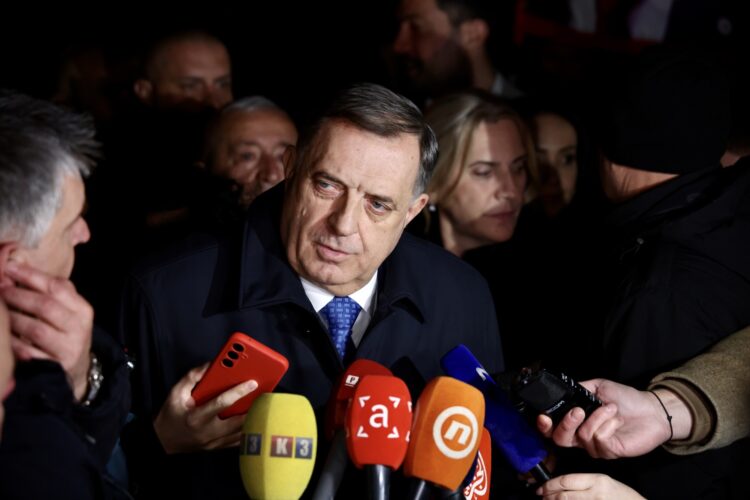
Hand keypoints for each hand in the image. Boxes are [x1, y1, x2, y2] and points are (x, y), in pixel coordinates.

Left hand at [1, 261, 92, 400]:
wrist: (76, 368)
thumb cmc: (65, 332)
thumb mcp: (68, 311)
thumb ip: (51, 292)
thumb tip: (16, 272)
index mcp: (83, 310)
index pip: (58, 287)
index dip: (32, 276)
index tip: (10, 267)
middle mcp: (79, 328)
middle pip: (46, 306)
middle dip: (18, 296)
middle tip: (0, 289)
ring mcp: (68, 348)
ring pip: (35, 329)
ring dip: (12, 318)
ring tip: (0, 311)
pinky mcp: (55, 366)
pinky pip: (27, 352)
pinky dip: (13, 342)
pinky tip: (5, 335)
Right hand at [153, 364, 258, 453]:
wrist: (162, 442)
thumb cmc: (170, 415)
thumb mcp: (175, 393)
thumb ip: (192, 377)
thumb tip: (210, 365)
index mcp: (196, 416)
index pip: (221, 403)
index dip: (238, 391)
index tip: (253, 382)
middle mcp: (207, 431)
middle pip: (238, 421)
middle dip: (253, 408)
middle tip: (264, 394)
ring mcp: (213, 442)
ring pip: (241, 433)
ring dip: (253, 419)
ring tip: (263, 405)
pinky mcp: (217, 448)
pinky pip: (238, 441)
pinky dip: (248, 430)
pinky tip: (255, 419)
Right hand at [536, 379, 672, 458]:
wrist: (651, 410)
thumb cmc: (627, 399)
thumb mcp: (599, 387)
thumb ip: (579, 389)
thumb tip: (562, 389)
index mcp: (577, 422)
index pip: (553, 429)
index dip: (544, 426)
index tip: (543, 416)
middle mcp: (583, 436)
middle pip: (560, 439)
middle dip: (567, 423)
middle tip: (579, 410)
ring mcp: (595, 446)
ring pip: (583, 435)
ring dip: (597, 417)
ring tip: (611, 408)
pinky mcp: (609, 452)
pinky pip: (599, 438)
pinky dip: (607, 424)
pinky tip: (617, 420)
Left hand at [537, 473, 643, 498]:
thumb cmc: (622, 496)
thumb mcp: (604, 482)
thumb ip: (583, 483)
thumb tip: (560, 485)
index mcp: (597, 480)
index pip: (566, 481)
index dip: (549, 485)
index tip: (541, 488)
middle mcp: (595, 494)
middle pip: (563, 495)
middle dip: (548, 497)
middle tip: (542, 497)